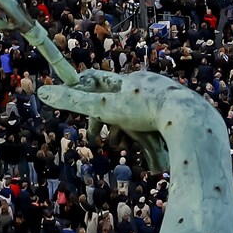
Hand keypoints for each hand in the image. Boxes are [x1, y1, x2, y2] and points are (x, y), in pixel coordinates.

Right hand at [39, 70, 218, 176]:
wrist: (189, 120)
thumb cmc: (143, 110)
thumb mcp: (104, 106)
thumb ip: (73, 101)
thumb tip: (42, 91)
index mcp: (131, 80)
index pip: (102, 81)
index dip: (88, 95)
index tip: (82, 111)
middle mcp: (150, 85)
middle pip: (121, 103)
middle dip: (109, 122)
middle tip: (102, 141)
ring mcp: (167, 100)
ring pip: (141, 116)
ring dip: (129, 133)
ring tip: (125, 147)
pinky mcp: (181, 116)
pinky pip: (161, 126)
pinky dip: (151, 140)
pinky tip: (150, 152)